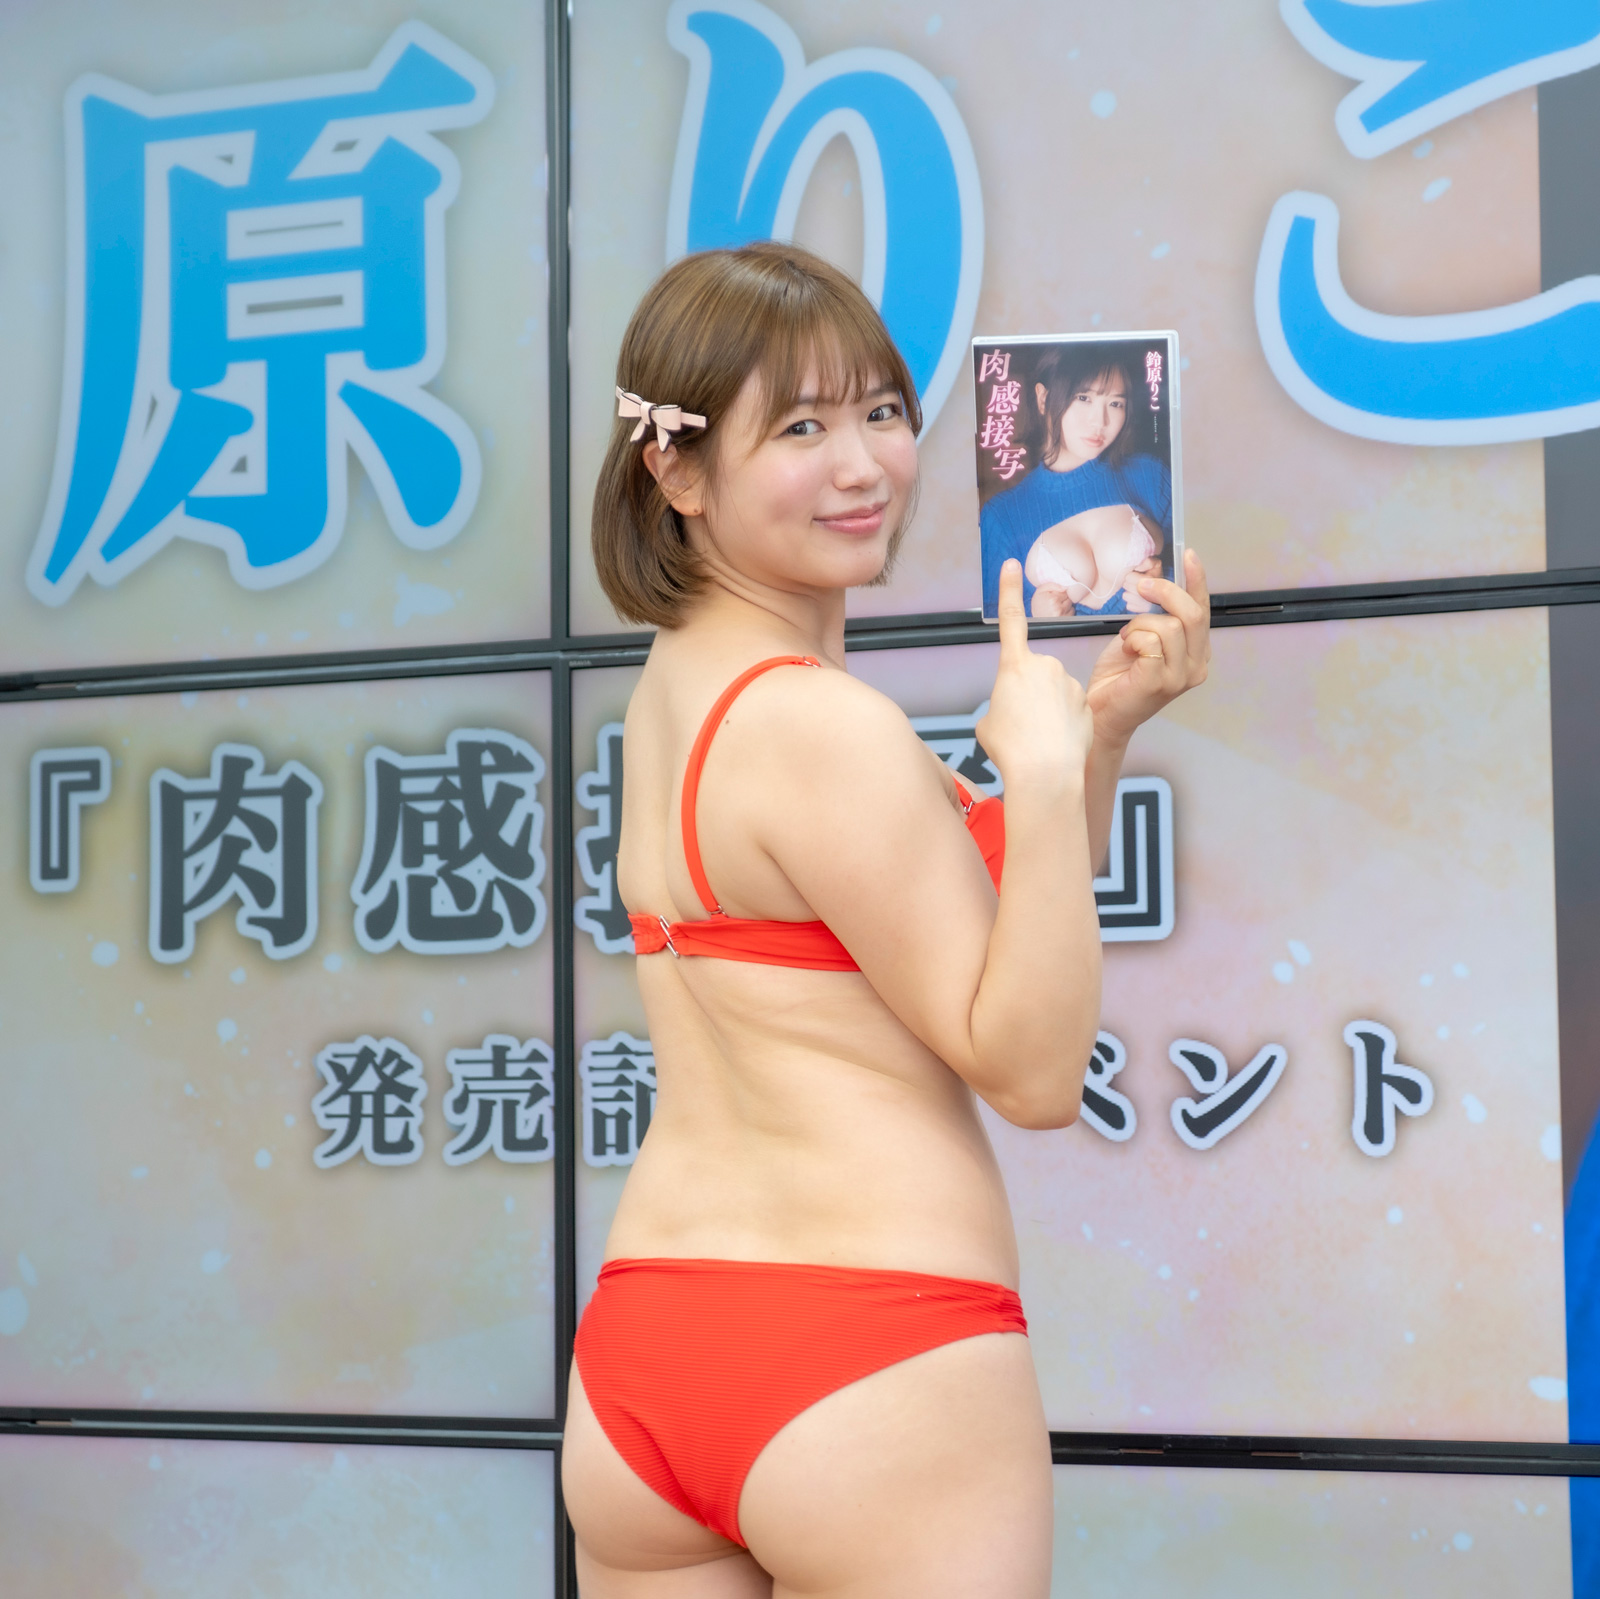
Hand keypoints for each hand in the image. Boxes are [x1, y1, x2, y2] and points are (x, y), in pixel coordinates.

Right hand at [979, 560, 1093, 786]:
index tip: (1011, 566)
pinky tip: (1056, 741)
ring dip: (1045, 710)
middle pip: (1033, 674)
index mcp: (1014, 666)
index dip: (1008, 591)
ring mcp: (1068, 682)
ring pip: (1053, 691)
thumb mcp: (988, 724)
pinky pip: (1070, 707)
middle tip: (1020, 724)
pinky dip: (1063, 722)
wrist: (1045, 770)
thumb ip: (1000, 704)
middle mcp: (1044, 666)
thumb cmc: (1011, 748)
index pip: (1009, 621)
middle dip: (1027, 694)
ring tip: (1037, 737)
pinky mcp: (1085, 700)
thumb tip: (1011, 708)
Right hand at [1030, 582, 1075, 617]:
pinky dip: (1068, 611)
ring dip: (1066, 604)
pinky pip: (1072, 611)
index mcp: (1052, 599)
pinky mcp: (1065, 619)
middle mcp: (1058, 608)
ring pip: (1071, 604)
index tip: (1054, 596)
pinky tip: (1060, 612)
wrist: (1036, 620)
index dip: (1059, 592)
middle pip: (1068, 597)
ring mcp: (1062, 615)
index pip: (1064, 591)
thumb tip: (1065, 587)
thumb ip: (1052, 585)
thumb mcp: (1040, 591)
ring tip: (1057, 607)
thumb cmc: (1038, 605)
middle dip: (1063, 598)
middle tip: (1055, 602)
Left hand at [1085, 548, 1210, 745]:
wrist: (1102, 714)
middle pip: (1193, 614)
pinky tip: (1126, 649)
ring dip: (1140, 624)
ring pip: (1169, 626)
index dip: (1197, 581)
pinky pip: (1151, 641)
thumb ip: (1159, 619)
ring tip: (1128, 639)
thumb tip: (1158, 586)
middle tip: (1142, 585)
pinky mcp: (1160, 682)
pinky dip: (1134, 638)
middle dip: (1166, 593)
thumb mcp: (1144, 639)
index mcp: (1197, 654)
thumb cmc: (1120, 677)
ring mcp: (1181, 677)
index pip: (1203, 610)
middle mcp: (1197, 666)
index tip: (1189, 555)